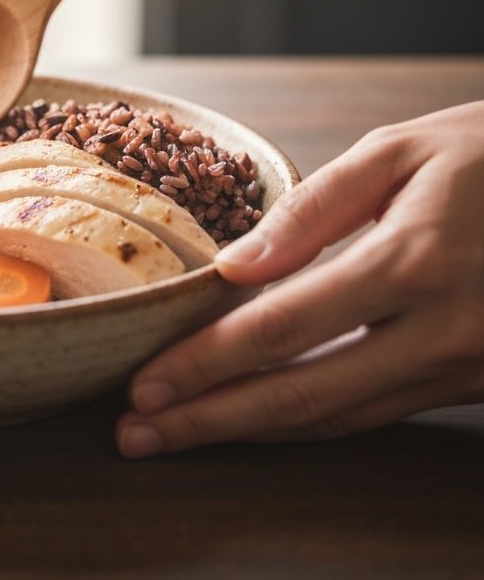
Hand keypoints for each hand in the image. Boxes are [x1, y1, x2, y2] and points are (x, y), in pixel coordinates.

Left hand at [116, 101, 483, 457]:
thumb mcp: (399, 153)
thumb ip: (314, 209)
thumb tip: (236, 265)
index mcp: (411, 260)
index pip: (281, 327)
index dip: (206, 362)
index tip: (144, 383)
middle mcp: (439, 330)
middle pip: (301, 394)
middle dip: (209, 420)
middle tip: (137, 434)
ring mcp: (463, 366)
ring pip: (338, 416)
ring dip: (251, 431)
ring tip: (179, 434)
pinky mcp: (474, 382)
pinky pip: (375, 411)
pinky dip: (309, 420)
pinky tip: (257, 420)